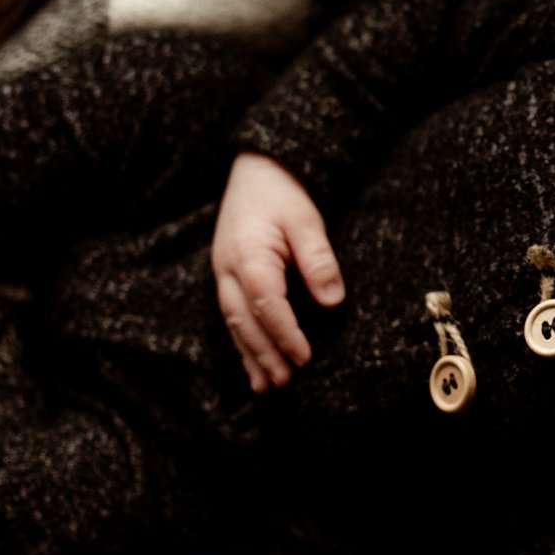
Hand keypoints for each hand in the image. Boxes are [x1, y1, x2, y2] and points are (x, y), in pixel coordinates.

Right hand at [211, 151, 344, 391]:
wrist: (255, 168)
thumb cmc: (283, 192)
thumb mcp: (307, 219)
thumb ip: (318, 259)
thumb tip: (332, 301)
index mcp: (249, 255)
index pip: (267, 304)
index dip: (285, 334)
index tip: (304, 358)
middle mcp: (228, 269)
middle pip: (244, 321)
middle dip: (263, 355)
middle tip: (284, 383)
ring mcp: (223, 273)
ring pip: (233, 323)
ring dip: (249, 355)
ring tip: (265, 387)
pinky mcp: (226, 276)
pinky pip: (231, 315)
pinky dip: (242, 341)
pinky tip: (252, 363)